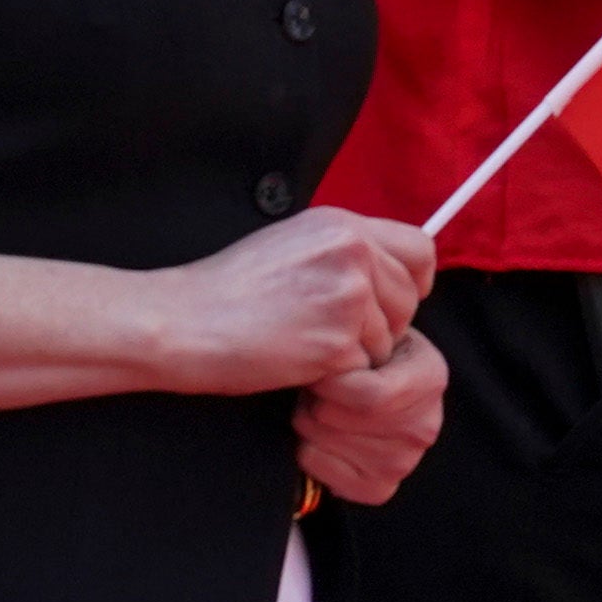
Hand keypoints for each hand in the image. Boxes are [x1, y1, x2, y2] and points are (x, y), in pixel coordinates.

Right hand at [155, 205, 436, 397]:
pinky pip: (363, 369)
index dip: (412, 281)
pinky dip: (336, 375)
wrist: (180, 321)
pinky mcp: (337, 343)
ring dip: (354, 352)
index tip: (393, 300)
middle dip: (381, 324)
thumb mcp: (292, 243)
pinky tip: (297, 361)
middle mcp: (353, 254)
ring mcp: (348, 298)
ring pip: (388, 340)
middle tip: (328, 330)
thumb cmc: (227, 289)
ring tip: (303, 341)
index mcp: (343, 226)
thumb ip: (343, 251)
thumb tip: (390, 271)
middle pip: (408, 301)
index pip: (420, 250)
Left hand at [294, 325, 449, 505]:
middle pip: (338, 419)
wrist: (374, 382)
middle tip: (317, 387)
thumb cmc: (365, 351)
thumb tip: (328, 348)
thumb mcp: (371, 328)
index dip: (330, 382)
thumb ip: (357, 333)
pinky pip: (316, 466)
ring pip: (321, 441)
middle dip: (313, 398)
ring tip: (321, 406)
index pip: (370, 397)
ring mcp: (403, 463)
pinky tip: (323, 434)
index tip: (320, 367)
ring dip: (306, 420)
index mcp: (431, 379)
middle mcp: (425, 427)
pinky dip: (306, 448)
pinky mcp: (378, 489)